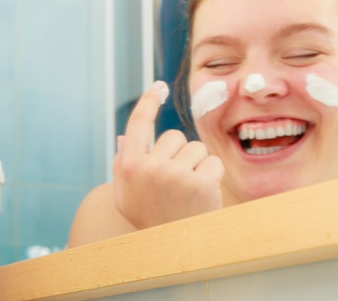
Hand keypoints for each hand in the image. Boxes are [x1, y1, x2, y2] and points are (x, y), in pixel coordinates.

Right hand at [112, 81, 223, 229]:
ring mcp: (174, 175)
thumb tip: (124, 138)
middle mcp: (148, 167)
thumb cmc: (148, 218)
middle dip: (178, 154)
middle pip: (174, 136)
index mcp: (128, 165)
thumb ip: (124, 164)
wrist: (172, 251)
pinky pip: (212, 162)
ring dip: (196, 165)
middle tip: (174, 183)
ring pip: (196, 148)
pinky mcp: (200, 183)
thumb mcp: (127, 192)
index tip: (159, 86)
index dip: (149, 101)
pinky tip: (202, 195)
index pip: (138, 123)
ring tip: (188, 191)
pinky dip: (212, 176)